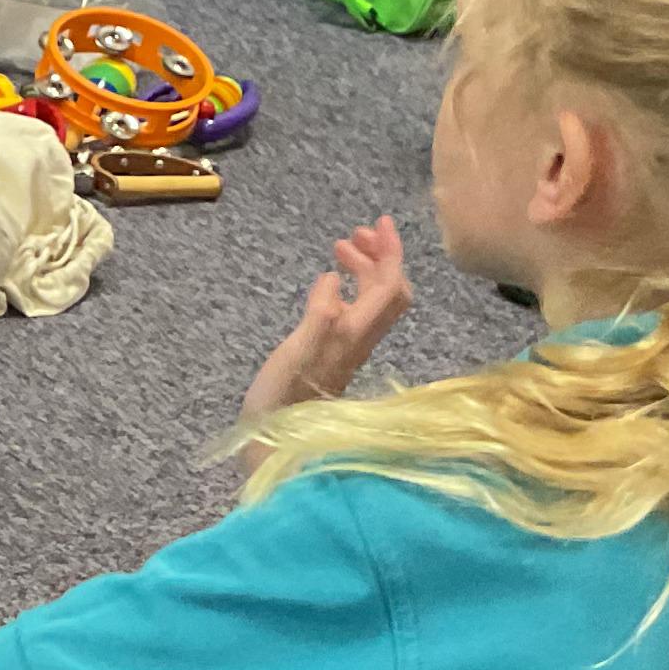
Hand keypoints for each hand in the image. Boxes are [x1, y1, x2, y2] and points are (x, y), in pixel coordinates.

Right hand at [243, 216, 413, 416]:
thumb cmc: (281, 401)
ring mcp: (349, 348)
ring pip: (374, 300)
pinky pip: (357, 311)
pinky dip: (350, 288)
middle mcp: (360, 339)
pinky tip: (329, 285)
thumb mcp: (296, 354)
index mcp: (355, 333)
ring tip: (339, 251)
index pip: (390, 285)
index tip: (380, 223)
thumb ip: (319, 315)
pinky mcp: (335, 355)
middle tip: (352, 234)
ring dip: (365, 270)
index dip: (391, 252)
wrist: (276, 446)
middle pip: (390, 290)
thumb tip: (334, 278)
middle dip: (380, 256)